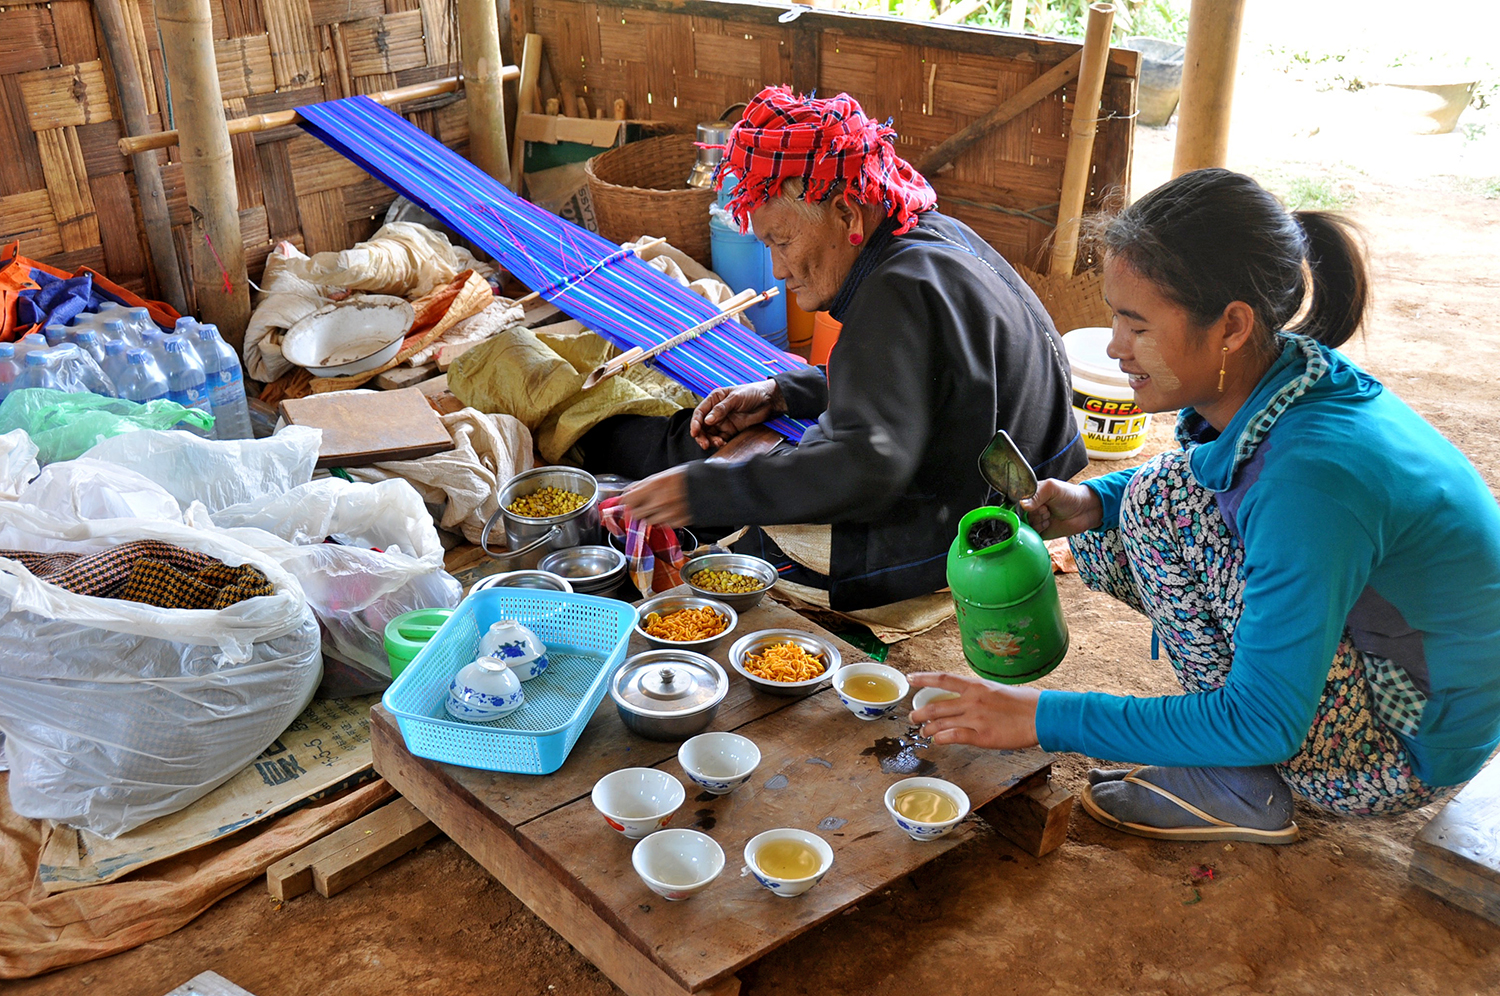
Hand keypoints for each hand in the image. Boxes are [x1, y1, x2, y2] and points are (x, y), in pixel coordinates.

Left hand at [620, 466, 692, 526]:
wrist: (707, 486)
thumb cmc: (683, 478)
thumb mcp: (660, 476)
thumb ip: (641, 486)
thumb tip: (626, 493)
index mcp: (653, 486)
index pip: (628, 500)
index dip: (629, 501)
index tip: (631, 501)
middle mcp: (659, 501)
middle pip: (636, 514)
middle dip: (639, 510)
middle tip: (645, 505)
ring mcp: (668, 514)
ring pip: (649, 522)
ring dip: (653, 516)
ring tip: (662, 507)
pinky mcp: (677, 523)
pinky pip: (664, 525)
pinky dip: (665, 520)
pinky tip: (672, 511)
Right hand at [689, 379, 785, 450]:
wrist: (770, 400)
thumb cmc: (753, 393)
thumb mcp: (736, 398)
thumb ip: (721, 409)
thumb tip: (707, 421)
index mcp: (714, 399)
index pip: (700, 412)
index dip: (695, 423)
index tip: (695, 432)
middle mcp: (716, 411)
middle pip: (702, 425)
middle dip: (701, 435)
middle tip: (705, 443)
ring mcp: (723, 421)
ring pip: (710, 433)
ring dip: (711, 440)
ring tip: (718, 443)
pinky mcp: (731, 430)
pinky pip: (721, 438)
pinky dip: (720, 442)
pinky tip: (724, 443)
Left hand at [908, 672, 1040, 749]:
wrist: (1041, 715)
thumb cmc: (1024, 703)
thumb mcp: (997, 690)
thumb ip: (979, 694)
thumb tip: (966, 698)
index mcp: (977, 686)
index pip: (943, 679)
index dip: (924, 679)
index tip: (910, 679)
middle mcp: (972, 700)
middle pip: (936, 706)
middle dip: (920, 712)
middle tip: (912, 716)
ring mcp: (976, 718)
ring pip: (941, 723)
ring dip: (928, 728)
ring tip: (922, 731)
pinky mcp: (981, 736)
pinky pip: (954, 737)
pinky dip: (942, 739)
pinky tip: (938, 740)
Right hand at [1019, 479, 1102, 538]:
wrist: (1085, 511)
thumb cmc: (1069, 495)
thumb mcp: (1052, 488)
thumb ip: (1036, 495)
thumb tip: (1022, 505)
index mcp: (1029, 495)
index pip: (1015, 501)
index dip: (1022, 504)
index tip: (1032, 504)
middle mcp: (1029, 508)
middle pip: (1019, 515)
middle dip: (1034, 513)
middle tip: (1046, 509)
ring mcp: (1034, 520)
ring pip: (1025, 525)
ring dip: (1038, 521)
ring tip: (1049, 515)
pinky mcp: (1039, 532)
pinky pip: (1031, 535)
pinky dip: (1039, 530)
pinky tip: (1048, 524)